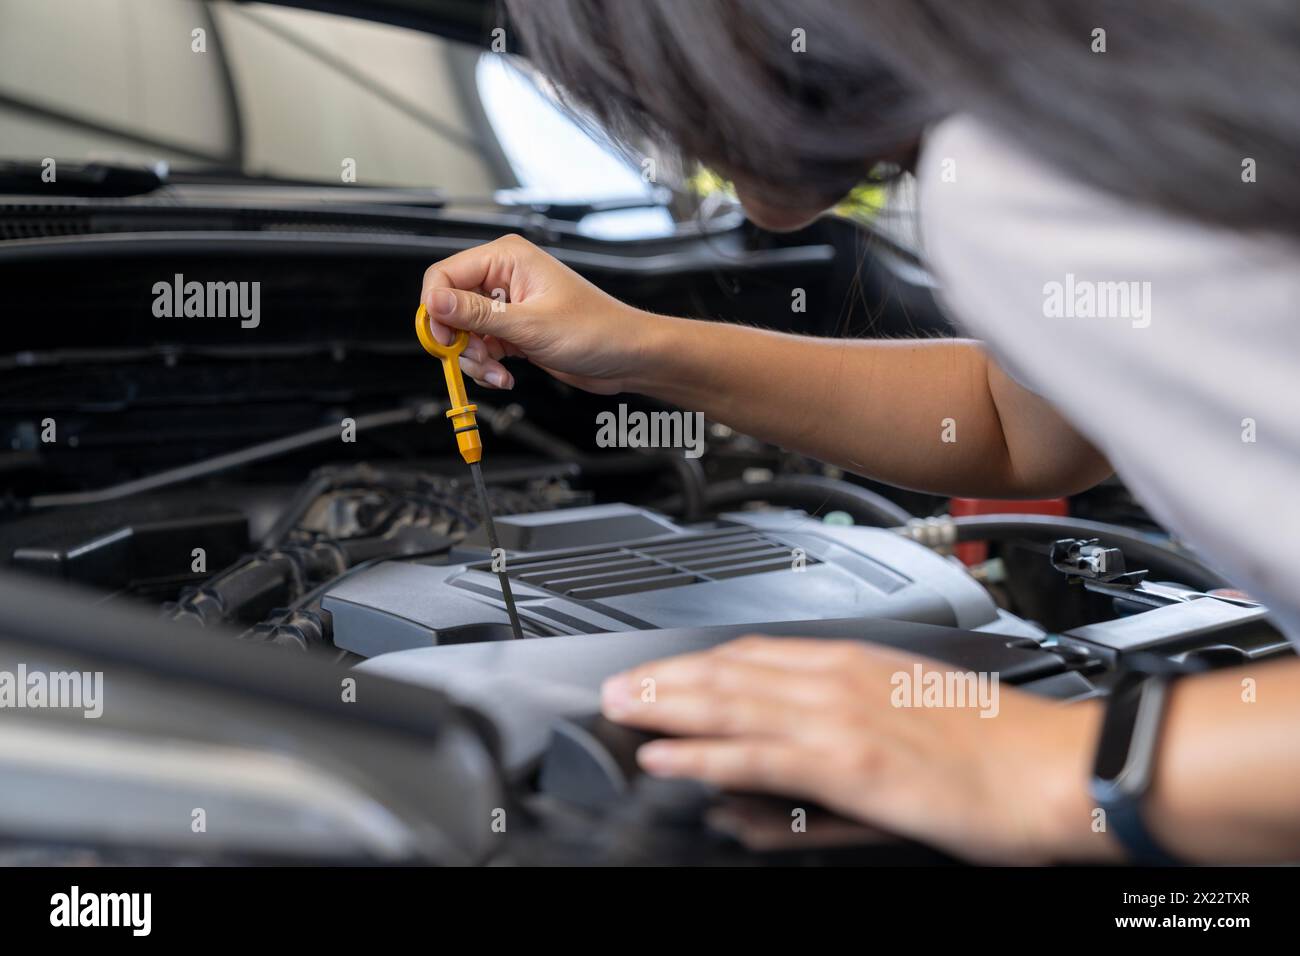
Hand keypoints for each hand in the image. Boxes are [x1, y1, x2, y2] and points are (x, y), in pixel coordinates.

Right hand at [421, 234, 664, 394]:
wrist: (627, 356)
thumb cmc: (596, 330)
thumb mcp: (530, 325)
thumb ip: (478, 314)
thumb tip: (435, 301)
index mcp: (507, 258)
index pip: (443, 274)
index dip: (435, 308)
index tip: (443, 339)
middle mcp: (503, 277)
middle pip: (449, 306)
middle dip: (458, 340)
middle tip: (475, 359)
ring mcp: (508, 305)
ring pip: (463, 332)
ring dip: (474, 359)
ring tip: (497, 373)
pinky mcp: (513, 330)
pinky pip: (481, 348)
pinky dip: (487, 366)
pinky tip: (506, 376)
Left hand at [600, 636, 1118, 863]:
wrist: (1060, 767)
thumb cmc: (999, 748)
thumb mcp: (910, 735)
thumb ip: (840, 749)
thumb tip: (780, 775)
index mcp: (859, 664)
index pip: (759, 653)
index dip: (700, 663)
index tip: (662, 671)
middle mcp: (841, 680)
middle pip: (731, 672)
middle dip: (664, 681)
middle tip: (613, 690)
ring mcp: (841, 719)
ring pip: (732, 705)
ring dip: (666, 707)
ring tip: (620, 712)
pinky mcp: (848, 763)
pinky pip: (758, 755)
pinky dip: (703, 755)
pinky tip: (667, 758)